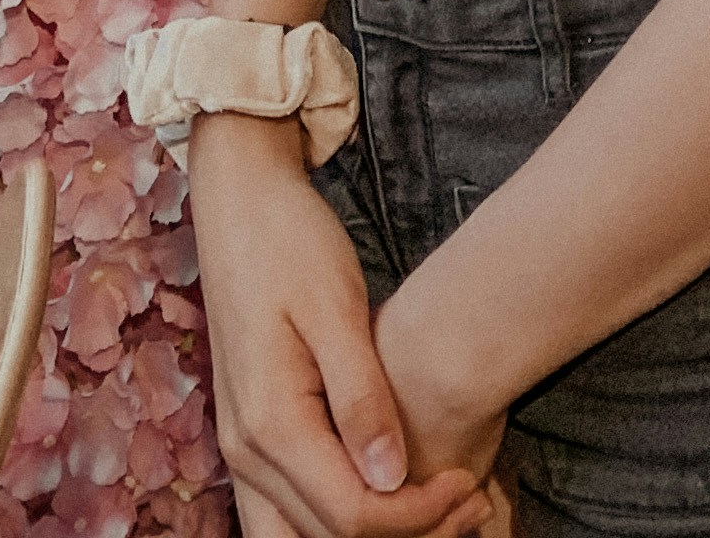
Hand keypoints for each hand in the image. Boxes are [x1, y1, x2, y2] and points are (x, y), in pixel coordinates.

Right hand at [190, 114, 498, 537]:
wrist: (238, 204)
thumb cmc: (290, 242)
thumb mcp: (336, 309)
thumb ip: (361, 397)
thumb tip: (390, 478)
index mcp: (271, 424)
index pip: (351, 515)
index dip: (419, 515)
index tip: (470, 484)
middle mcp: (246, 452)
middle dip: (403, 532)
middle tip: (468, 503)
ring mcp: (242, 449)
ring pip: (297, 537)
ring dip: (363, 536)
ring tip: (433, 507)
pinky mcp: (251, 436)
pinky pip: (287, 510)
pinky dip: (334, 520)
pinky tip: (388, 492)